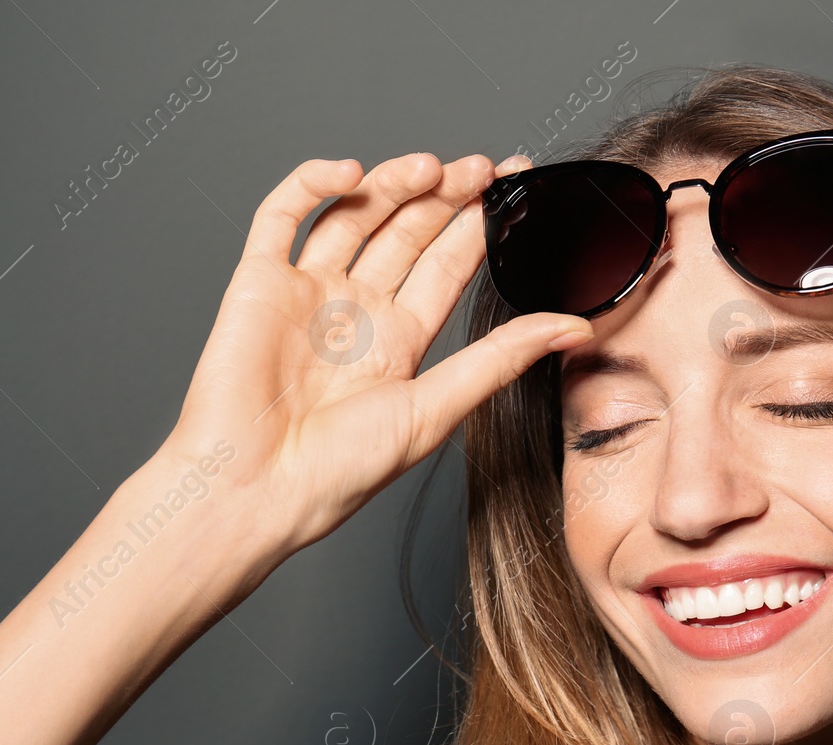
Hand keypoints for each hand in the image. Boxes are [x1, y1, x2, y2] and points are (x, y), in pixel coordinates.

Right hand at [157, 151, 592, 566]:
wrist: (256, 490)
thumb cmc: (339, 471)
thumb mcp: (437, 408)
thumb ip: (501, 358)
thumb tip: (576, 327)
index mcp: (400, 341)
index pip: (449, 264)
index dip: (481, 222)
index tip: (515, 182)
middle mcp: (356, 311)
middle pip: (407, 231)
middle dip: (446, 194)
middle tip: (482, 167)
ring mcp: (308, 292)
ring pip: (355, 213)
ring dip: (392, 183)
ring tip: (429, 168)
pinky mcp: (259, 282)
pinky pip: (283, 215)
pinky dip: (314, 183)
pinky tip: (351, 173)